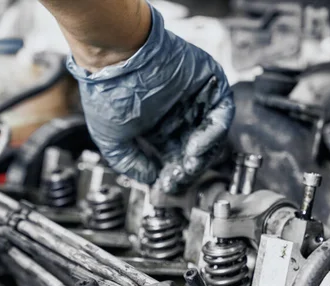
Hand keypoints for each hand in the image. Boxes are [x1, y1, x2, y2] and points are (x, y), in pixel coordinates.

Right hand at [66, 5, 234, 192]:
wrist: (115, 55)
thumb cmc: (107, 92)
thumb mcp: (111, 139)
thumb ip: (130, 163)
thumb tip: (150, 179)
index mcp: (158, 126)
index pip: (174, 157)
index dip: (172, 174)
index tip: (168, 186)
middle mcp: (178, 113)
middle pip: (195, 149)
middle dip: (188, 168)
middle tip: (180, 177)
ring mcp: (195, 99)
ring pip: (211, 135)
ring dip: (203, 154)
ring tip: (188, 163)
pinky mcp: (209, 82)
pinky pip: (222, 112)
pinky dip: (215, 132)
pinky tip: (198, 146)